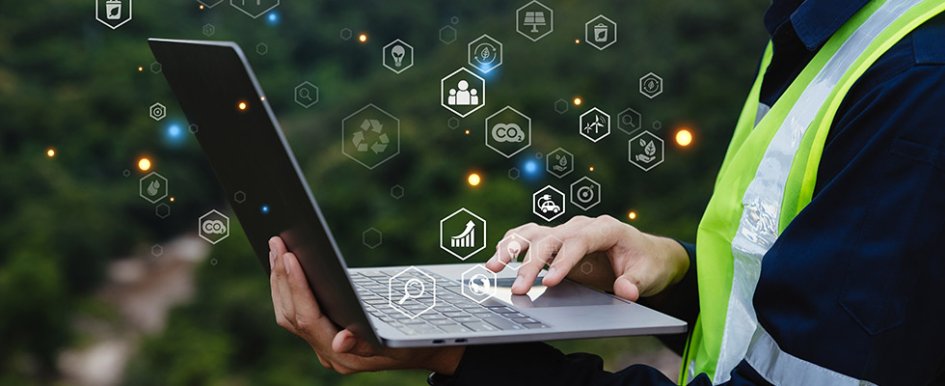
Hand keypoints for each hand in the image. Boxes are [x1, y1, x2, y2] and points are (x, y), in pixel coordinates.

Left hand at [268, 237, 463, 374]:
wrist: (430, 352)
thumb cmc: (420, 343)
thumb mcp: (401, 341)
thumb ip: (369, 343)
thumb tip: (342, 341)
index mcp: (344, 357)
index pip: (308, 319)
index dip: (297, 287)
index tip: (291, 257)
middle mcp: (329, 355)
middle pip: (291, 316)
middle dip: (282, 278)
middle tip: (276, 243)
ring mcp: (324, 348)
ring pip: (288, 316)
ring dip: (280, 282)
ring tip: (276, 250)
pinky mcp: (325, 338)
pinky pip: (296, 315)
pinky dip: (289, 290)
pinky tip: (287, 269)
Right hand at [485, 215, 688, 300]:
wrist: (645, 255)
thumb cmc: (646, 264)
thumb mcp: (649, 275)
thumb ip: (636, 283)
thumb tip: (625, 291)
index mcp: (606, 229)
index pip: (579, 241)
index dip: (562, 261)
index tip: (548, 282)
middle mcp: (581, 225)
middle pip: (550, 238)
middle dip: (532, 263)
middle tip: (519, 289)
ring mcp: (566, 231)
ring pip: (533, 233)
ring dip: (511, 248)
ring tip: (492, 267)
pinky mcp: (555, 240)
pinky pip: (528, 236)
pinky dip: (511, 244)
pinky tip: (496, 259)